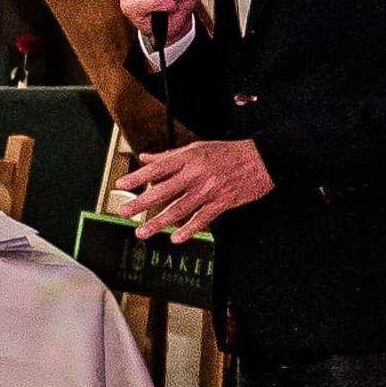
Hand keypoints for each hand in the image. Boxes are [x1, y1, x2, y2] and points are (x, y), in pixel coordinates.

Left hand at [111, 134, 274, 237]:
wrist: (263, 159)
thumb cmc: (229, 153)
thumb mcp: (198, 148)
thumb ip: (169, 156)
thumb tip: (146, 158)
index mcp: (189, 158)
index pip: (158, 168)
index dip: (138, 177)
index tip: (122, 184)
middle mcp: (197, 174)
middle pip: (164, 191)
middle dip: (142, 203)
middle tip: (124, 212)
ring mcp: (210, 190)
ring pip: (180, 208)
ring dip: (159, 222)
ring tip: (143, 231)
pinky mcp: (222, 202)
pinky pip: (203, 218)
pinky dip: (189, 229)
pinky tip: (176, 238)